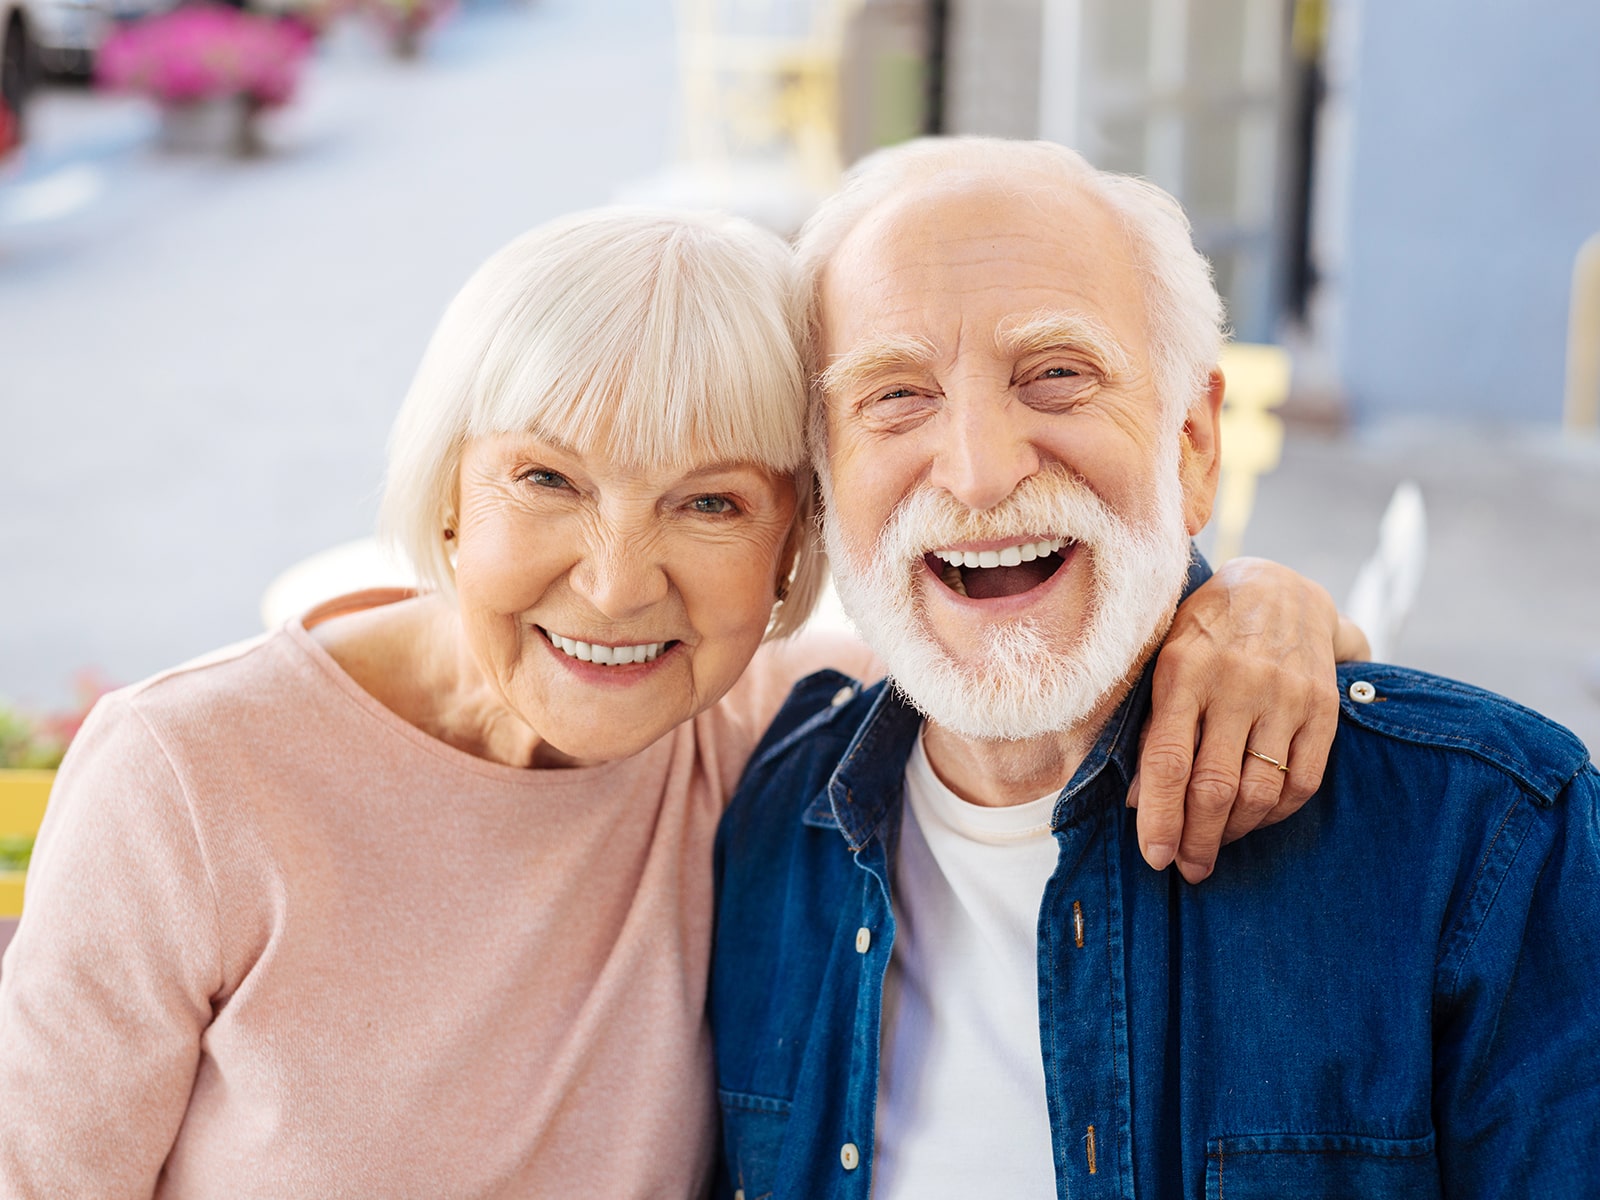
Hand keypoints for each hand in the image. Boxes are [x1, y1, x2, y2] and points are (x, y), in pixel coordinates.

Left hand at [1130, 557, 1352, 882]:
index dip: (1159, 817)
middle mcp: (1237, 684)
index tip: (1155, 856)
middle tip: (1186, 867)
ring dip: (1234, 833)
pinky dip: (1275, 815)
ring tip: (1214, 847)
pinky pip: (1303, 783)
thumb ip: (1152, 728)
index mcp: (1184, 670)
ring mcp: (1286, 696)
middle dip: (1197, 839)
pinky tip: (1253, 821)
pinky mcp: (1323, 709)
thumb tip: (1138, 802)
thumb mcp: (1164, 662)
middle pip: (1215, 786)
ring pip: (1260, 792)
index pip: (1167, 760)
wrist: (1280, 587)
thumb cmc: (1205, 631)